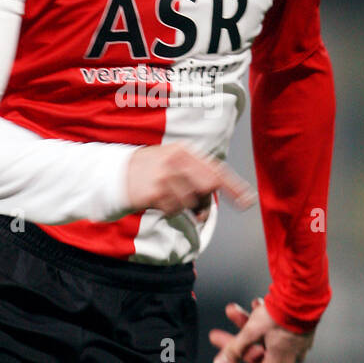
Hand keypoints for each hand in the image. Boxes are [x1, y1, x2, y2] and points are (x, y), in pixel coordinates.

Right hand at [125, 143, 255, 221]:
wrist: (115, 173)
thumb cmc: (150, 170)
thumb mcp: (173, 163)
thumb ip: (195, 179)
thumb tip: (206, 210)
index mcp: (185, 151)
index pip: (217, 170)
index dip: (234, 187)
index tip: (248, 201)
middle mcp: (177, 160)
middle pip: (207, 187)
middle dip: (203, 199)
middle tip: (194, 205)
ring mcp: (165, 176)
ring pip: (190, 202)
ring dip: (182, 206)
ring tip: (167, 196)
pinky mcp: (155, 191)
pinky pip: (173, 210)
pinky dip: (168, 210)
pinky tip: (158, 200)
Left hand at [209, 298, 315, 362]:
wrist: (304, 295)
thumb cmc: (281, 316)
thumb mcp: (251, 332)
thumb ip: (235, 349)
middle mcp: (289, 356)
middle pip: (254, 352)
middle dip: (234, 342)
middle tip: (216, 336)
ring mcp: (295, 342)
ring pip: (263, 337)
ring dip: (245, 323)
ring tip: (232, 309)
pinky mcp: (298, 328)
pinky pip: (275, 328)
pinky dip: (262, 319)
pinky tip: (255, 305)